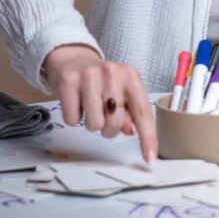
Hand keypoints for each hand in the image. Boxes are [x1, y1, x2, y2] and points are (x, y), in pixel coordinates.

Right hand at [43, 45, 156, 162]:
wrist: (72, 59)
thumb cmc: (101, 80)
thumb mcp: (121, 91)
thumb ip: (130, 112)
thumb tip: (130, 131)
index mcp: (131, 77)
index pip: (143, 112)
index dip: (148, 138)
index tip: (150, 158)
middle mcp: (112, 73)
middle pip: (116, 123)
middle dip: (109, 128)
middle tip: (103, 113)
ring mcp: (89, 76)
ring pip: (94, 125)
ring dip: (91, 123)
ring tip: (89, 107)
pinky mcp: (68, 81)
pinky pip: (73, 119)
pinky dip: (74, 117)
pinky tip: (76, 102)